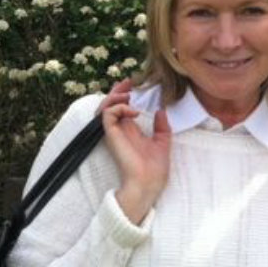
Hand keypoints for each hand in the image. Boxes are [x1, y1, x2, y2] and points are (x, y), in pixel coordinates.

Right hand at [100, 79, 169, 223]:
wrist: (148, 184)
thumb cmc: (155, 170)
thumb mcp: (163, 143)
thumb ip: (161, 126)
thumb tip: (161, 110)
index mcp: (131, 132)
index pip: (122, 108)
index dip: (126, 95)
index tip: (136, 85)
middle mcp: (120, 130)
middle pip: (110, 104)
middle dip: (118, 90)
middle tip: (129, 82)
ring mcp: (114, 133)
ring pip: (104, 107)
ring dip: (115, 96)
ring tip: (129, 94)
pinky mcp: (111, 135)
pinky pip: (107, 114)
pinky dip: (119, 107)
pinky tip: (134, 111)